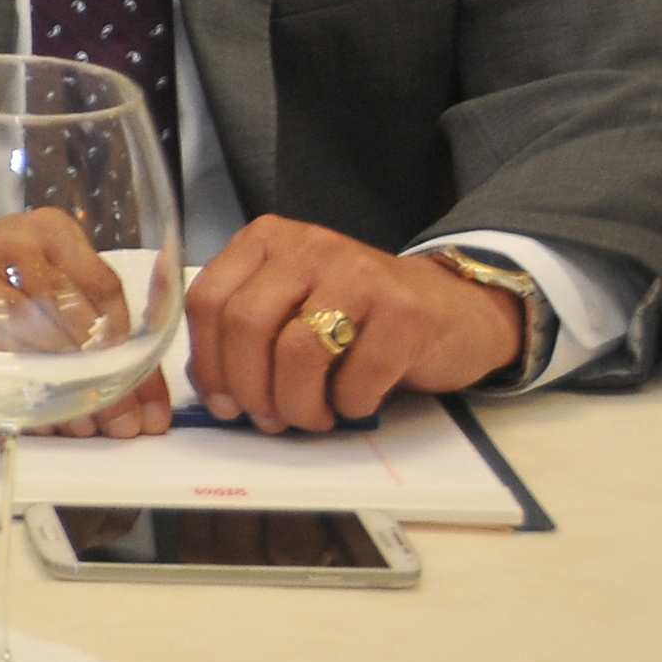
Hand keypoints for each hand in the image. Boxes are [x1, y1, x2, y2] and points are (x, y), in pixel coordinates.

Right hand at [0, 207, 168, 437]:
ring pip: (35, 330)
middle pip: (74, 315)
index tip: (141, 391)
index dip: (126, 345)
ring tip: (83, 423)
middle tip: (119, 420)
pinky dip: (18, 376)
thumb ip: (89, 315)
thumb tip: (142, 391)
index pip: (105, 289)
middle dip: (102, 375)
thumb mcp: (45, 271)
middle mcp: (20, 244)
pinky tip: (38, 404)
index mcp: (54, 233)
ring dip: (63, 381)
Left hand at [184, 217, 521, 432]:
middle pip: (245, 325)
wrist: (455, 310)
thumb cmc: (359, 318)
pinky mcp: (404, 311)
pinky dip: (350, 405)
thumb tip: (209, 386)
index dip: (207, 363)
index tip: (223, 404)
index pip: (207, 300)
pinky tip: (356, 403)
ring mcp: (359, 273)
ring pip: (296, 352)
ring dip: (297, 404)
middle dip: (250, 389)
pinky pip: (356, 376)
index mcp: (265, 241)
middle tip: (269, 420)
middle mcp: (308, 246)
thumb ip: (243, 333)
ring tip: (311, 418)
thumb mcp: (289, 307)